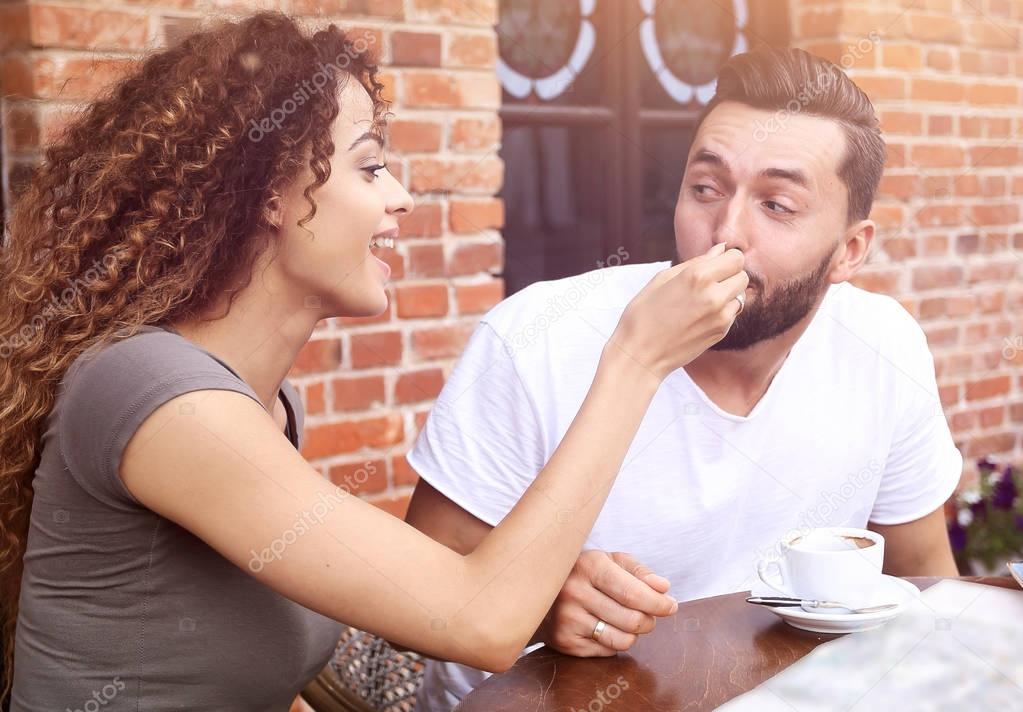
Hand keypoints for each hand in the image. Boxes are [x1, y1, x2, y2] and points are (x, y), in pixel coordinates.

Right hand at [537, 550, 677, 656]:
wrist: (540, 588)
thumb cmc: (585, 572)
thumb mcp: (611, 561)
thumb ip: (640, 572)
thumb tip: (663, 588)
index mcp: (589, 565)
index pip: (633, 593)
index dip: (658, 604)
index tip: (671, 606)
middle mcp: (574, 592)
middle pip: (633, 620)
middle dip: (649, 620)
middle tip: (647, 615)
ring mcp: (566, 619)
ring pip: (623, 640)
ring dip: (633, 633)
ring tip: (624, 620)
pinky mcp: (564, 641)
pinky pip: (607, 651)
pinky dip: (613, 642)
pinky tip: (602, 626)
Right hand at [609, 242, 746, 379]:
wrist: (640, 354)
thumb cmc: (643, 314)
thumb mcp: (662, 279)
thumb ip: (696, 262)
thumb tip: (720, 249)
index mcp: (697, 275)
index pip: (736, 257)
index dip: (727, 259)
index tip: (715, 265)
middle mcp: (714, 294)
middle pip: (743, 276)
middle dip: (730, 276)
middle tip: (709, 283)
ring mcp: (720, 316)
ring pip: (741, 295)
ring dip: (728, 294)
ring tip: (703, 301)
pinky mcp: (721, 332)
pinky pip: (733, 313)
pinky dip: (723, 311)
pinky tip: (701, 316)